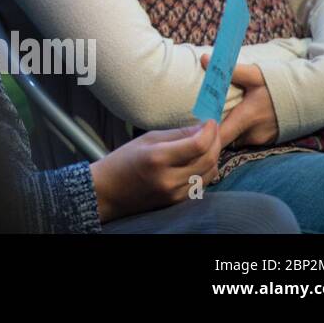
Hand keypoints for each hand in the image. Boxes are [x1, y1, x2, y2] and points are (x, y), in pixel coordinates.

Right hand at [88, 119, 219, 223]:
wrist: (108, 191)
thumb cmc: (123, 160)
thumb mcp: (146, 139)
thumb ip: (176, 134)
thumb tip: (202, 127)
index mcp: (158, 158)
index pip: (197, 145)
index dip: (209, 131)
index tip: (210, 121)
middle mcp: (169, 178)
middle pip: (208, 159)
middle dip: (215, 141)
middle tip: (213, 129)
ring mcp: (175, 193)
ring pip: (210, 173)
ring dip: (214, 156)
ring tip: (209, 143)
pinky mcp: (178, 202)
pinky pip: (202, 184)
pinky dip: (206, 170)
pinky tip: (201, 159)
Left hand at [201, 54, 279, 147]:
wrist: (313, 96)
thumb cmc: (282, 84)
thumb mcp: (256, 75)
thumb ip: (230, 70)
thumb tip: (204, 59)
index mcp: (247, 118)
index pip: (219, 137)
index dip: (204, 137)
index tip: (192, 130)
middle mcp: (253, 134)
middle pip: (224, 141)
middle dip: (212, 135)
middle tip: (199, 125)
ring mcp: (262, 140)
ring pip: (236, 141)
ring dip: (227, 132)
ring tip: (215, 121)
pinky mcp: (269, 141)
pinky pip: (247, 140)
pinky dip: (239, 132)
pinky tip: (235, 121)